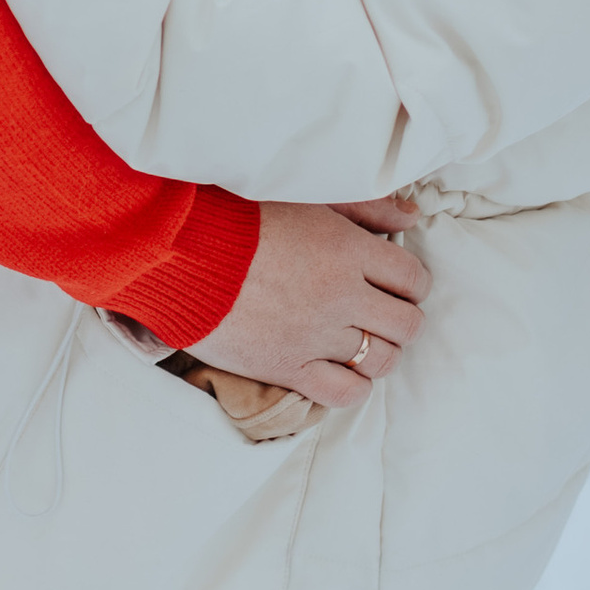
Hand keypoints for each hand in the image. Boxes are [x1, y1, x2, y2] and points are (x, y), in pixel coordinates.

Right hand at [192, 196, 428, 410]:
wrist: (177, 253)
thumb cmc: (237, 218)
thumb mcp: (306, 197)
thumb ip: (363, 208)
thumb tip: (409, 218)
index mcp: (349, 250)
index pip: (413, 278)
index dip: (411, 284)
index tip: (396, 285)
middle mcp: (342, 296)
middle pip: (406, 324)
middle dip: (400, 319)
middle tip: (380, 313)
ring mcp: (317, 336)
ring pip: (382, 361)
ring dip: (379, 352)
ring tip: (360, 341)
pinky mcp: (288, 367)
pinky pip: (345, 393)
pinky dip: (352, 385)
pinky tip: (339, 369)